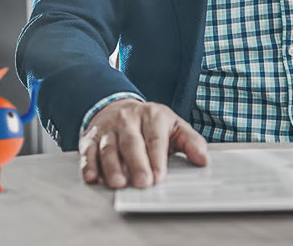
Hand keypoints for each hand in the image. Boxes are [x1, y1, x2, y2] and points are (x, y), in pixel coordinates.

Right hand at [78, 98, 208, 188]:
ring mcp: (107, 129)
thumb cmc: (150, 124)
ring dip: (111, 167)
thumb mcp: (174, 126)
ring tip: (118, 184)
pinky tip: (93, 178)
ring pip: (108, 148)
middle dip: (136, 163)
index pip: (154, 138)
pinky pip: (88, 152)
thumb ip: (191, 142)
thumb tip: (203, 160)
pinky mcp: (91, 138)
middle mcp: (127, 119)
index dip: (156, 158)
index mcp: (152, 116)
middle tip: (142, 183)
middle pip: (131, 142)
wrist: (117, 108)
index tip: (159, 176)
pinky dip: (88, 165)